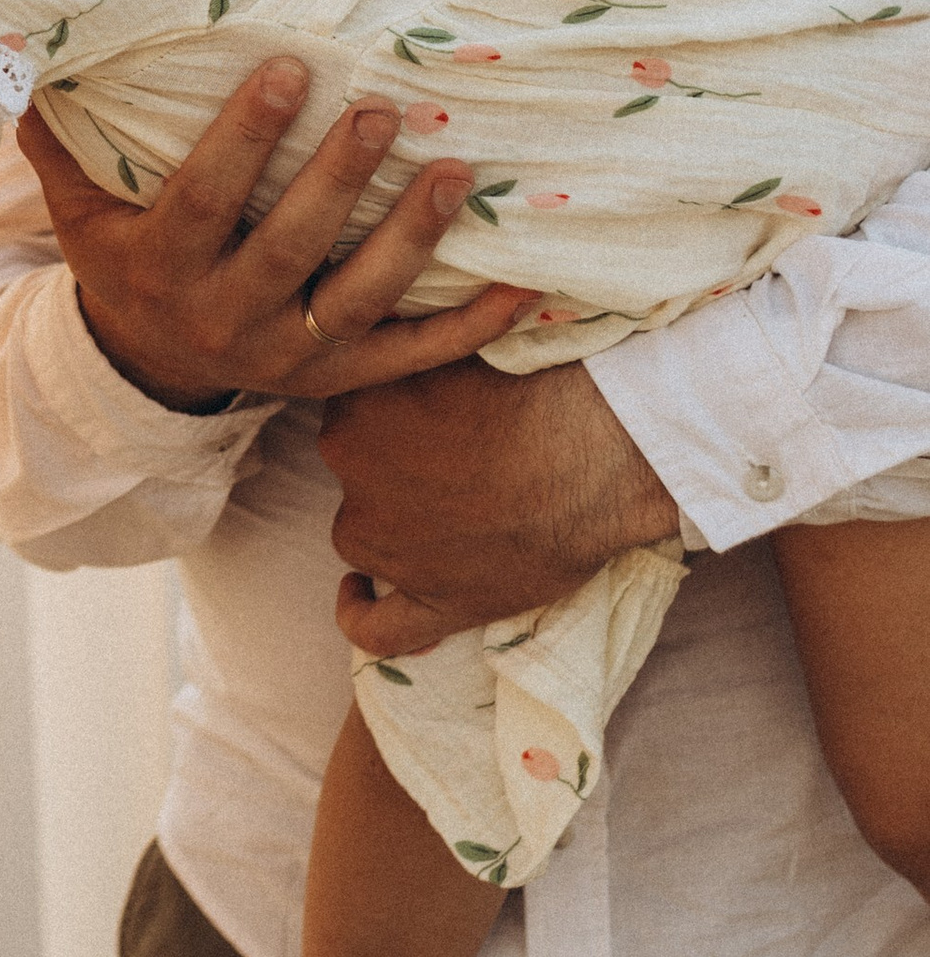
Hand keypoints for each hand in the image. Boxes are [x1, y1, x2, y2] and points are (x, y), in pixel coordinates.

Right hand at [16, 65, 531, 409]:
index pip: (205, 199)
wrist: (147, 367)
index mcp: (161, 268)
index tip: (286, 70)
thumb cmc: (121, 259)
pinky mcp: (336, 380)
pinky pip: (410, 358)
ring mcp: (287, 356)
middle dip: (337, 180)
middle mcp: (224, 319)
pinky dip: (467, 329)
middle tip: (382, 111)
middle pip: (289, 248)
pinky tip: (519, 287)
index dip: (244, 138)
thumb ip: (61, 139)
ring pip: (357, 301)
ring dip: (411, 240)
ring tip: (454, 176)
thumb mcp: (77, 210)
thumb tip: (34, 50)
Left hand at [319, 363, 679, 654]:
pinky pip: (374, 627)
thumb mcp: (460, 342)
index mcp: (356, 411)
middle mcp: (355, 480)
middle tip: (453, 453)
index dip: (391, 410)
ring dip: (391, 525)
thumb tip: (398, 330)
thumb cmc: (544, 385)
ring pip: (362, 535)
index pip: (352, 407)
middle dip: (393, 465)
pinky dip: (360, 611)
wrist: (603, 451)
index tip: (425, 408)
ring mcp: (389, 549)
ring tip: (442, 511)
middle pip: (357, 471)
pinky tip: (357, 594)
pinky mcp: (433, 603)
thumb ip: (414, 347)